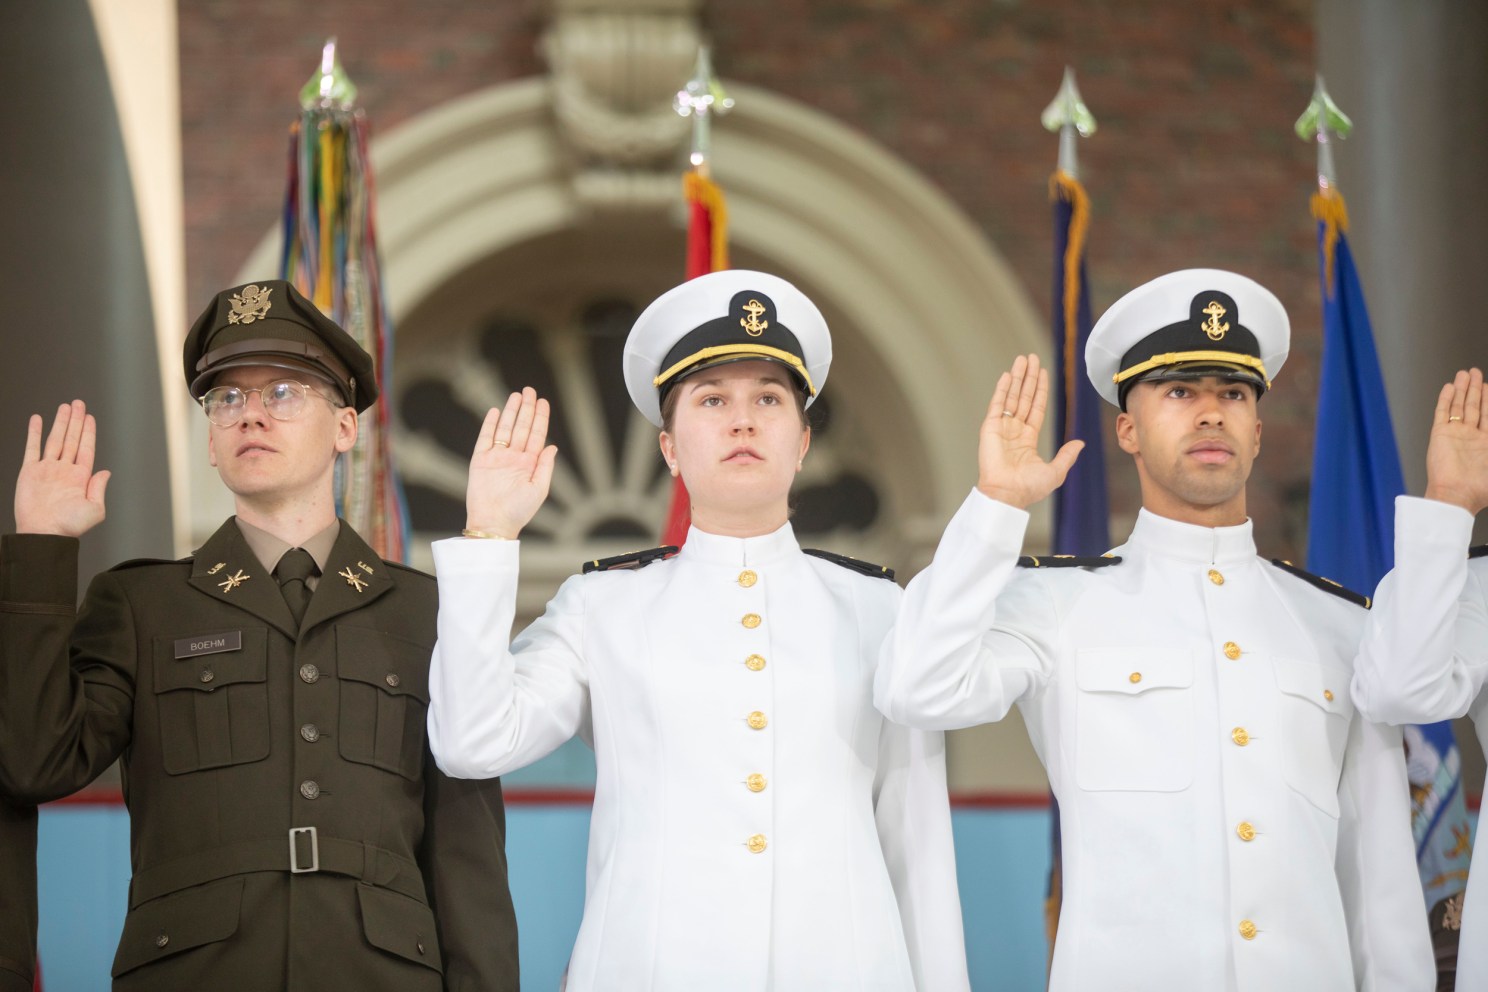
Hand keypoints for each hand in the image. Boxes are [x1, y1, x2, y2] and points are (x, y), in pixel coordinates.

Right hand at [14, 401, 110, 536]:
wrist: (44, 533)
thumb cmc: (69, 526)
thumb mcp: (95, 509)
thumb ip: (99, 488)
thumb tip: (106, 472)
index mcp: (80, 477)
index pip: (86, 448)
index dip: (89, 432)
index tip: (90, 417)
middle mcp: (64, 470)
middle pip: (72, 439)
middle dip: (76, 421)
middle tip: (78, 403)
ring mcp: (47, 469)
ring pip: (55, 439)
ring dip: (60, 422)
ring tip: (65, 406)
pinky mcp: (30, 471)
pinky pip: (32, 448)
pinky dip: (34, 433)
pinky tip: (37, 419)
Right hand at [465, 387, 558, 539]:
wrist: (493, 523)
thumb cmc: (518, 511)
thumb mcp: (538, 489)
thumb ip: (546, 467)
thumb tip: (553, 447)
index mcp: (529, 464)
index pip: (537, 435)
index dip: (540, 418)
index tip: (543, 402)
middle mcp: (514, 458)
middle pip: (522, 427)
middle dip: (526, 408)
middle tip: (530, 390)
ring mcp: (497, 458)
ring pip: (505, 429)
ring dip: (511, 412)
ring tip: (516, 395)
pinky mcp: (481, 460)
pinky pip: (486, 438)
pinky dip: (490, 424)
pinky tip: (496, 411)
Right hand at [975, 353, 1083, 509]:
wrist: (1008, 494)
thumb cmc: (1029, 488)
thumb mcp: (1055, 471)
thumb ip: (1067, 455)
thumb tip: (1080, 443)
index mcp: (1027, 439)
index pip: (1036, 407)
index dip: (1040, 389)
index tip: (1043, 373)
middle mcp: (1014, 430)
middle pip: (1023, 397)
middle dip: (1028, 377)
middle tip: (1031, 357)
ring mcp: (1001, 428)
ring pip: (1011, 397)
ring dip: (1017, 378)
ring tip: (1022, 359)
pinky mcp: (990, 428)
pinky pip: (997, 404)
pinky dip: (1002, 389)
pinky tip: (1007, 375)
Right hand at [1424, 367, 1487, 514]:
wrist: (1455, 495)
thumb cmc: (1479, 489)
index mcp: (1485, 444)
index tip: (1487, 386)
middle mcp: (1470, 437)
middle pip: (1473, 406)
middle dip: (1474, 389)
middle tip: (1474, 373)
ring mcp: (1454, 435)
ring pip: (1459, 406)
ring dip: (1462, 389)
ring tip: (1463, 374)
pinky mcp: (1439, 434)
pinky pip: (1443, 412)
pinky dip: (1446, 399)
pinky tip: (1449, 388)